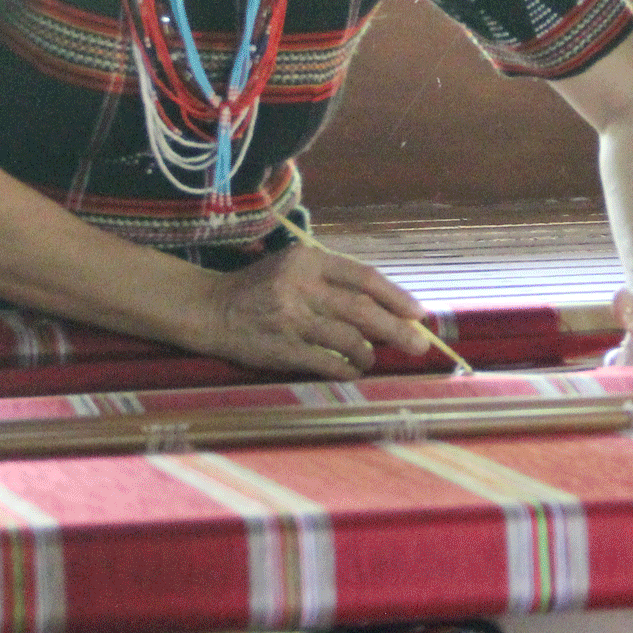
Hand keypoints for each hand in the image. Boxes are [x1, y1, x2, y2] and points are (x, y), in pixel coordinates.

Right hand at [185, 243, 430, 377]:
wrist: (211, 309)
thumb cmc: (261, 287)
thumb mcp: (294, 267)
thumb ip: (333, 279)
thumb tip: (385, 304)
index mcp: (308, 261)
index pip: (364, 277)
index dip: (396, 296)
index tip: (418, 313)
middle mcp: (302, 287)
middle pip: (363, 310)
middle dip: (397, 330)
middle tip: (421, 346)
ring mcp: (291, 320)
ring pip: (348, 339)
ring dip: (369, 354)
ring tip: (373, 359)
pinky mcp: (281, 350)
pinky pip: (326, 363)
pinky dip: (346, 369)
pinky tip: (353, 371)